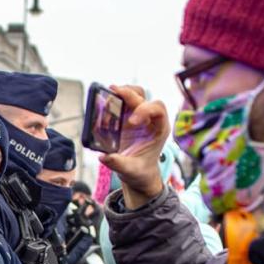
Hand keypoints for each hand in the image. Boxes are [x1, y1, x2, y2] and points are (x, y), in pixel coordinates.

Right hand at [100, 85, 169, 208]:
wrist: (139, 172)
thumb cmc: (139, 171)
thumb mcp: (130, 171)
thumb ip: (118, 164)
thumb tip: (103, 156)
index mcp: (159, 129)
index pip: (158, 110)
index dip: (145, 110)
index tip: (131, 122)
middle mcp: (151, 120)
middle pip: (144, 98)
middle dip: (130, 95)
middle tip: (114, 92)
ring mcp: (139, 116)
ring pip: (136, 95)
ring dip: (123, 92)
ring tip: (109, 91)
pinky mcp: (127, 117)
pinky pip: (123, 102)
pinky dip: (114, 99)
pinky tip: (105, 100)